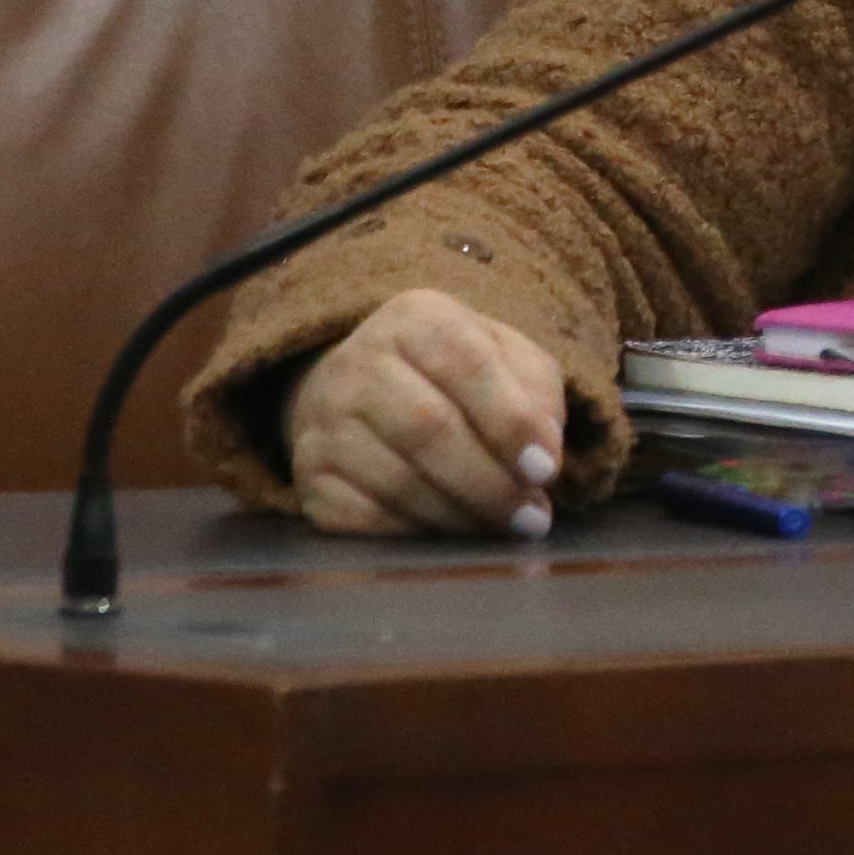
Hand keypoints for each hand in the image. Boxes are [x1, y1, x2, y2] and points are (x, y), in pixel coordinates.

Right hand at [281, 286, 567, 538]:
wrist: (365, 393)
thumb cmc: (456, 378)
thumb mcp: (506, 360)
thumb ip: (537, 395)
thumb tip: (543, 457)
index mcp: (416, 318)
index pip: (466, 363)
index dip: (510, 421)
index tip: (546, 470)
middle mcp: (357, 362)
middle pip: (428, 427)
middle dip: (490, 482)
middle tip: (532, 518)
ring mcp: (324, 421)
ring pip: (397, 481)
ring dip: (460, 516)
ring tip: (502, 528)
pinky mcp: (308, 477)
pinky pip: (363, 519)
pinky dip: (416, 534)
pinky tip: (447, 536)